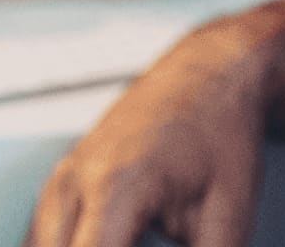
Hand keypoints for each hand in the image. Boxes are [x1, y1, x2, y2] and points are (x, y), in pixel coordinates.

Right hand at [24, 0, 284, 246]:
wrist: (230, 57)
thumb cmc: (233, 127)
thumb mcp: (231, 207)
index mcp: (116, 198)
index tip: (174, 245)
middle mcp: (77, 188)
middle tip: (181, 229)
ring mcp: (65, 181)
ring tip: (170, 223)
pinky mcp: (65, 180)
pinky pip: (51, 241)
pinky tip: (132, 237)